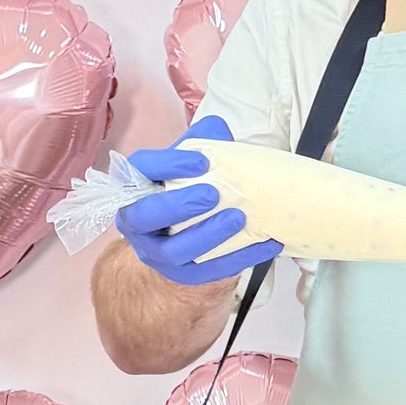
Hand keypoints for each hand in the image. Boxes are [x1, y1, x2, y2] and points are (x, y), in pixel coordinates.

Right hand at [115, 114, 282, 286]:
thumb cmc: (191, 187)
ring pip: (173, 251)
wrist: (193, 230)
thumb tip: (218, 130)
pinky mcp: (183, 275)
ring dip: (206, 235)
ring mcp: (157, 252)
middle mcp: (137, 222)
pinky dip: (240, 258)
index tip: (201, 161)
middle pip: (144, 216)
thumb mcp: (195, 160)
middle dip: (177, 205)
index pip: (139, 170)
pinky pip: (208, 271)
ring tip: (238, 218)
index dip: (167, 164)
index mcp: (137, 186)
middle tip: (212, 194)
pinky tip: (268, 243)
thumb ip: (205, 140)